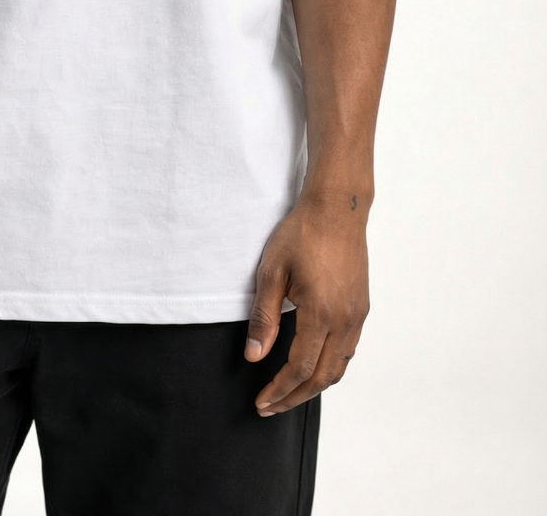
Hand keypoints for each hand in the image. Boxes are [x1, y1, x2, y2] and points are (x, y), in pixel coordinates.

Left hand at [244, 190, 369, 415]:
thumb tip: (254, 356)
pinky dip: (329, 367)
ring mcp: (357, 316)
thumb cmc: (302, 234)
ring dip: (313, 385)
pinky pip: (348, 350)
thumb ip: (264, 318)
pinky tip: (313, 364)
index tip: (261, 402)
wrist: (337, 209)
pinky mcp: (361, 307)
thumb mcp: (271, 272)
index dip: (278, 390)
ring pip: (338, 367)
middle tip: (271, 407)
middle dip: (294, 397)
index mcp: (321, 315)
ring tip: (289, 392)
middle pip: (321, 377)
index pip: (299, 369)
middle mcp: (345, 321)